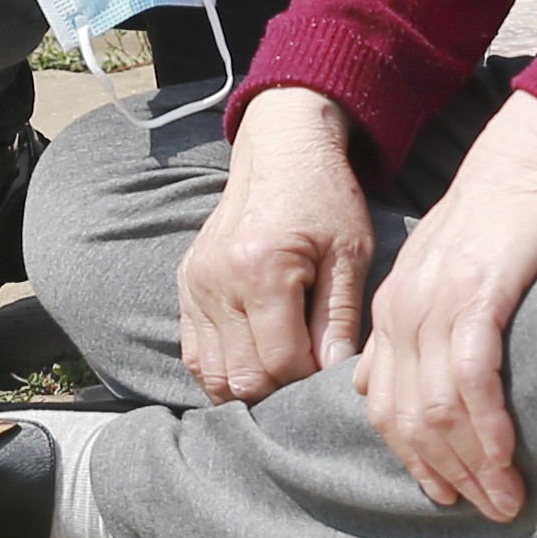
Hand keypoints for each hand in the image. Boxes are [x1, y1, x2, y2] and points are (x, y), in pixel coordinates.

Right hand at [176, 87, 375, 402]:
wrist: (281, 149)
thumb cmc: (325, 199)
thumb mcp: (350, 252)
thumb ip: (339, 318)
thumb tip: (332, 378)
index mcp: (263, 269)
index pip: (281, 362)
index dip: (309, 379)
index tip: (328, 364)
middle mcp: (219, 280)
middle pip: (243, 378)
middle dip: (279, 388)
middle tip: (306, 369)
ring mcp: (196, 284)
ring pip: (213, 374)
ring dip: (248, 384)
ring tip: (281, 366)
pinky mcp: (186, 284)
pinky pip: (194, 354)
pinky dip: (222, 369)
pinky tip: (252, 358)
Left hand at [352, 93, 536, 524]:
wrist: (527, 161)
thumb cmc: (495, 223)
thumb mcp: (437, 279)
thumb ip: (409, 334)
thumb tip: (377, 390)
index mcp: (390, 314)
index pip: (384, 408)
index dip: (413, 459)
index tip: (447, 496)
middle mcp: (402, 313)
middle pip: (408, 418)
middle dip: (448, 474)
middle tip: (489, 511)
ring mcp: (436, 303)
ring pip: (439, 407)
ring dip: (475, 463)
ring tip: (507, 501)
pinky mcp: (477, 293)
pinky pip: (473, 376)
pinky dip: (489, 423)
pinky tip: (508, 455)